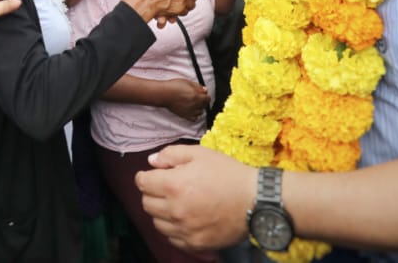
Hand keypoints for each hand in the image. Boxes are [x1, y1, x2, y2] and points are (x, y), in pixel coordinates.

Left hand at [136, 145, 252, 251]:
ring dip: (161, 212)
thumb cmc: (228, 174)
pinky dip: (173, 229)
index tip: (152, 175)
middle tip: (166, 187)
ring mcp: (184, 230)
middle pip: (146, 204)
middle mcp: (175, 210)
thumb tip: (152, 162)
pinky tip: (184, 219)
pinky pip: (172, 239)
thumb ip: (171, 155)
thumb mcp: (200, 153)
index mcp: (174, 185)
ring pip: (157, 223)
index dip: (145, 176)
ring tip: (176, 203)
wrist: (255, 200)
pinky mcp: (195, 243)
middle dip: (152, 193)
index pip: (142, 183)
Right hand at [157, 78, 210, 120]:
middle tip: (198, 97)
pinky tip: (191, 109)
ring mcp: (190, 111)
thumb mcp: (188, 82)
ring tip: (193, 103)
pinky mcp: (185, 116)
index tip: (203, 94)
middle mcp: (195, 105)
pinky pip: (194, 118)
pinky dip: (194, 115)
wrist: (164, 94)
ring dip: (199, 108)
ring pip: (200, 112)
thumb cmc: (174, 86)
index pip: (208, 99)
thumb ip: (198, 86)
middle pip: (205, 105)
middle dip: (203, 101)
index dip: (206, 95)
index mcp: (196, 96)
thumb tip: (205, 90)